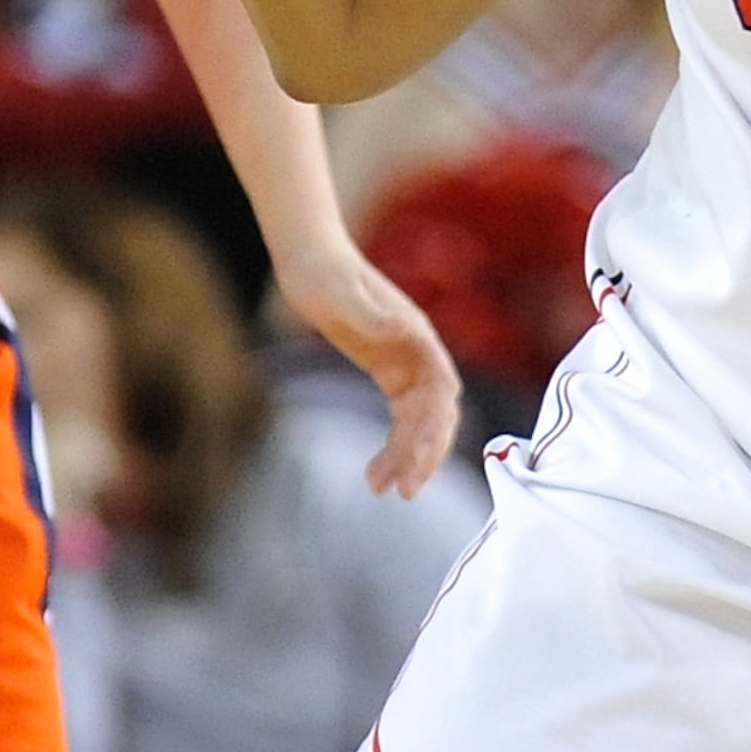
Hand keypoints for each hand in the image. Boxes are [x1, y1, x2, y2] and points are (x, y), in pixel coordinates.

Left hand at [267, 238, 461, 496]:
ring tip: (381, 490)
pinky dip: (393, 446)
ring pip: (419, 422)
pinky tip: (374, 472)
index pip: (440, 392)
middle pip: (436, 414)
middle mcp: (418, 353)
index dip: (433, 430)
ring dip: (407, 457)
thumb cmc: (324, 274)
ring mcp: (405, 363)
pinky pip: (401, 418)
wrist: (310, 258)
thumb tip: (402, 328)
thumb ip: (371, 312)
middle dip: (426, 454)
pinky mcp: (387, 371)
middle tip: (406, 493)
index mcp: (416, 336)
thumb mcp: (341, 294)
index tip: (416, 463)